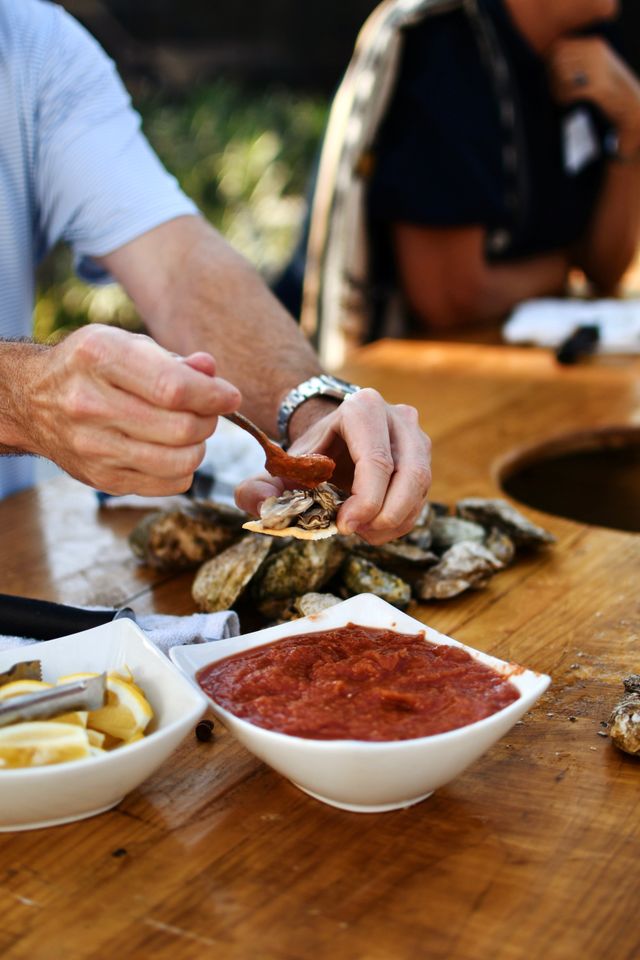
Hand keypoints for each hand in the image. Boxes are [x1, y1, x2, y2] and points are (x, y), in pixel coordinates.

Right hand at [21, 324, 239, 494]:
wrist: (32, 401)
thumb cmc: (91, 367)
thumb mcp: (127, 345)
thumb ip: (175, 360)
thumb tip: (212, 371)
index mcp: (100, 358)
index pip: (174, 388)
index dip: (214, 396)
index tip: (230, 397)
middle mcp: (90, 404)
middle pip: (181, 428)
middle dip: (208, 421)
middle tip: (207, 413)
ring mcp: (93, 447)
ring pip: (179, 461)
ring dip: (199, 448)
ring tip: (190, 432)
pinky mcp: (101, 479)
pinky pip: (168, 484)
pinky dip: (184, 469)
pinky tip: (172, 451)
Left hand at [234, 388, 431, 544]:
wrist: (329, 439)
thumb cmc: (306, 456)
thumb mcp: (278, 469)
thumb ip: (257, 488)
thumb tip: (263, 508)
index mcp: (362, 409)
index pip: (376, 461)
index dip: (365, 501)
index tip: (343, 526)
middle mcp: (397, 417)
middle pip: (410, 475)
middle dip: (385, 515)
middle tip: (356, 533)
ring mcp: (415, 437)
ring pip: (421, 487)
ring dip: (394, 520)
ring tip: (361, 532)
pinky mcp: (423, 459)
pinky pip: (422, 496)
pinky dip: (400, 520)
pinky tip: (372, 527)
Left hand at [548, 37, 639, 152]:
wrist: (629, 102)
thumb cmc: (609, 86)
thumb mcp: (597, 64)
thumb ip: (578, 59)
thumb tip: (548, 62)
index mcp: (594, 45)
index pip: (560, 46)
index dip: (550, 60)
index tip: (549, 73)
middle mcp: (595, 54)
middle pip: (559, 62)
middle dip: (551, 77)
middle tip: (553, 89)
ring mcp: (597, 70)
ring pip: (562, 76)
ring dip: (556, 89)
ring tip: (559, 97)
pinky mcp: (596, 88)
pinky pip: (570, 92)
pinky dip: (564, 99)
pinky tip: (565, 103)